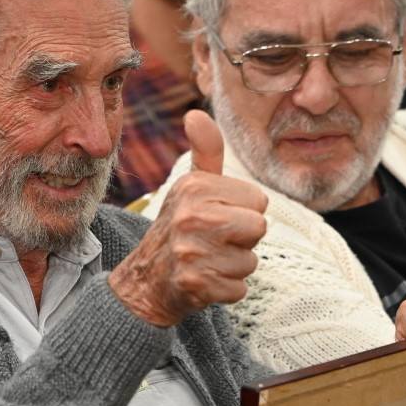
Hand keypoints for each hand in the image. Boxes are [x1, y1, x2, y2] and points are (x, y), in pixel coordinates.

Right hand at [108, 110, 267, 326]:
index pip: (259, 200)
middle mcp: (190, 216)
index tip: (215, 218)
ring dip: (233, 267)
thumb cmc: (180, 227)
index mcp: (194, 187)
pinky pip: (239, 289)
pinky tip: (204, 282)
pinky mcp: (195, 285)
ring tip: (207, 262)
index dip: (243, 212)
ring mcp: (191, 252)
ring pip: (251, 262)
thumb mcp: (191, 186)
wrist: (146, 280)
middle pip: (259, 228)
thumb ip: (205, 150)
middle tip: (214, 242)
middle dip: (243, 240)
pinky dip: (226, 291)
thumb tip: (195, 114)